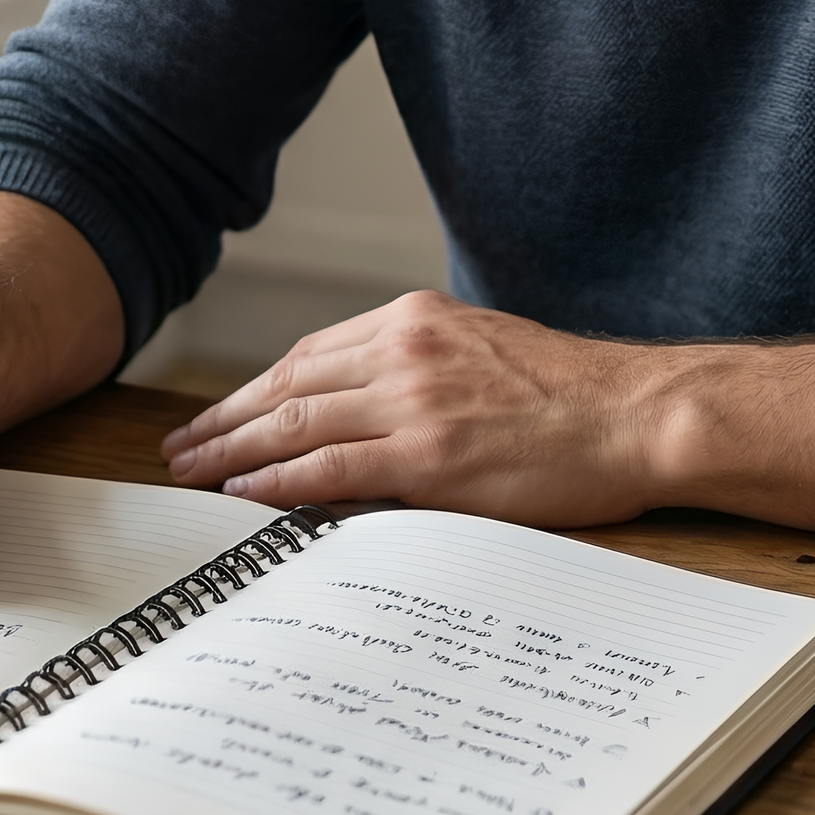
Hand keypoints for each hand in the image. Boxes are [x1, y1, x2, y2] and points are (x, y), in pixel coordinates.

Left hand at [160, 291, 665, 525]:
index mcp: (415, 319)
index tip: (220, 414)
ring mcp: (414, 401)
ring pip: (296, 425)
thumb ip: (422, 367)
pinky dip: (279, 482)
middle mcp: (404, 349)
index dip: (254, 389)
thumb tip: (366, 407)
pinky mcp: (429, 457)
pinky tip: (245, 494)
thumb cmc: (573, 395)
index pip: (310, 354)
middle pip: (288, 385)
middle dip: (225, 420)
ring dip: (234, 452)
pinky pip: (330, 470)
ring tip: (194, 476)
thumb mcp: (483, 351)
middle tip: (180, 449)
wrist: (634, 414)